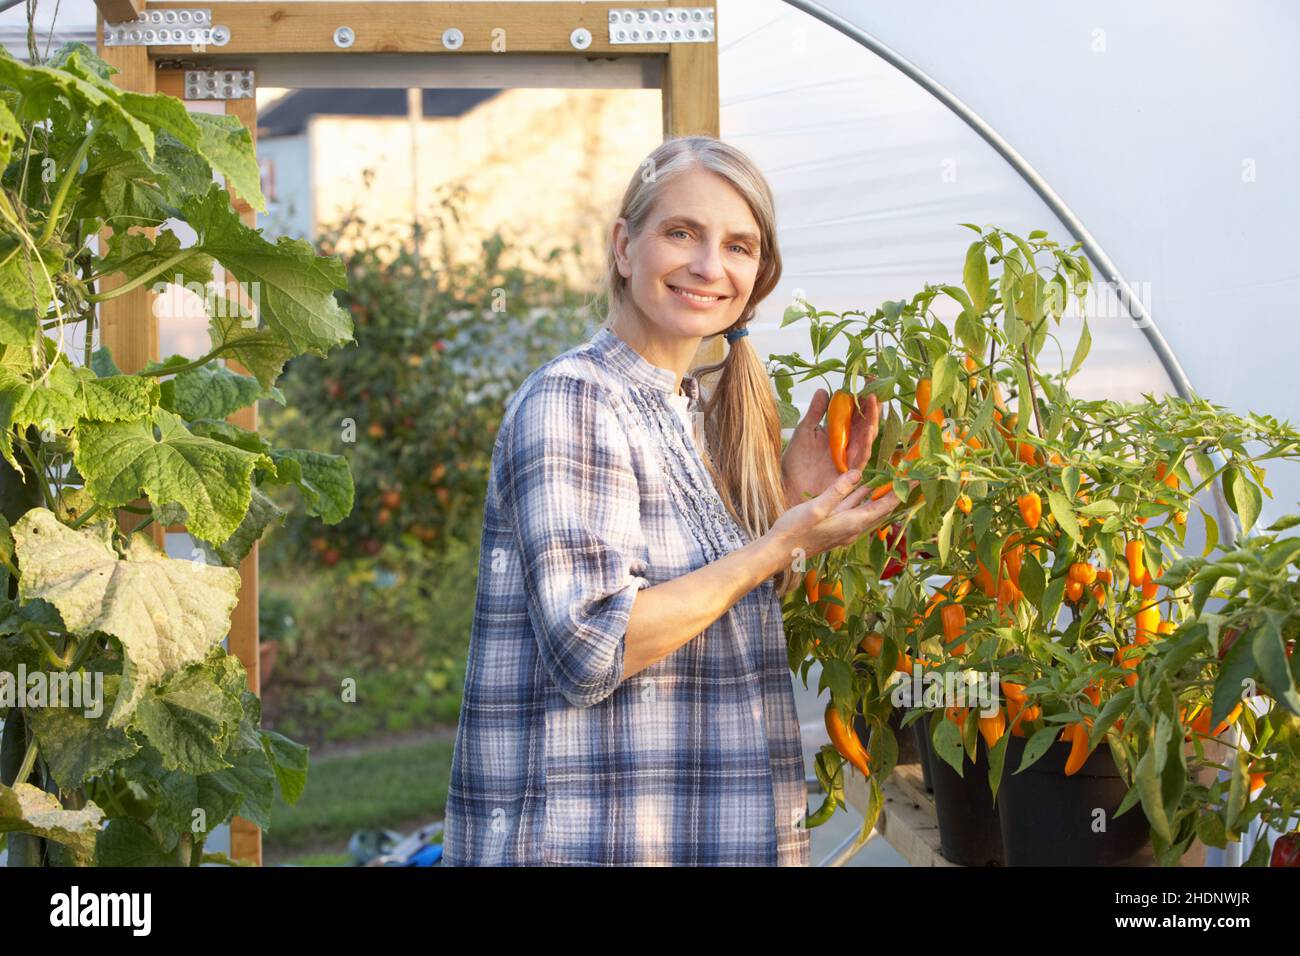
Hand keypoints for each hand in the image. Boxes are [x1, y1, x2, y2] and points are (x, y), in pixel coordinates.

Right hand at [767, 467, 910, 563]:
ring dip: (880, 493)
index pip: (885, 505)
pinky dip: (864, 496)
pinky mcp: (835, 526)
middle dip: (896, 491)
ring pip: (869, 507)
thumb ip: (839, 490)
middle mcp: (853, 527)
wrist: (779, 551)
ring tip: (892, 477)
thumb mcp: (817, 507)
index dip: (902, 491)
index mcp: (853, 523)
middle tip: (910, 475)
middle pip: (882, 508)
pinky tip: (863, 486)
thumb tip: (859, 474)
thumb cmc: (795, 531)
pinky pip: (856, 508)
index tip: (917, 479)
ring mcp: (844, 528)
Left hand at [781, 387, 880, 508]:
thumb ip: (816, 413)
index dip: (861, 397)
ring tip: (875, 403)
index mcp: (838, 433)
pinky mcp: (849, 473)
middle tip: (875, 387)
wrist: (788, 487)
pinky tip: (870, 431)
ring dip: (872, 421)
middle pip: (865, 423)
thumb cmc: (795, 462)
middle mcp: (847, 444)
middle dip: (871, 406)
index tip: (867, 380)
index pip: (854, 412)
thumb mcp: (804, 432)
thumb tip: (823, 390)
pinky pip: (861, 458)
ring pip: (867, 438)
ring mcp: (850, 458)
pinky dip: (866, 444)